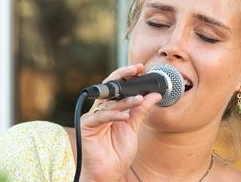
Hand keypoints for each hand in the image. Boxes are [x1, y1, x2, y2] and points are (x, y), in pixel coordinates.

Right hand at [79, 63, 161, 181]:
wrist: (107, 174)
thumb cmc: (116, 154)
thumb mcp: (133, 129)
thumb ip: (140, 111)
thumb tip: (154, 95)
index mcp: (110, 109)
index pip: (118, 87)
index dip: (127, 76)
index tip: (141, 68)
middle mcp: (100, 110)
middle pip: (109, 87)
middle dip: (123, 76)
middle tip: (136, 69)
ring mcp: (92, 117)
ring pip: (108, 102)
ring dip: (124, 100)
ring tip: (139, 99)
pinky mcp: (86, 126)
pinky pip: (100, 117)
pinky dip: (113, 115)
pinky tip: (125, 117)